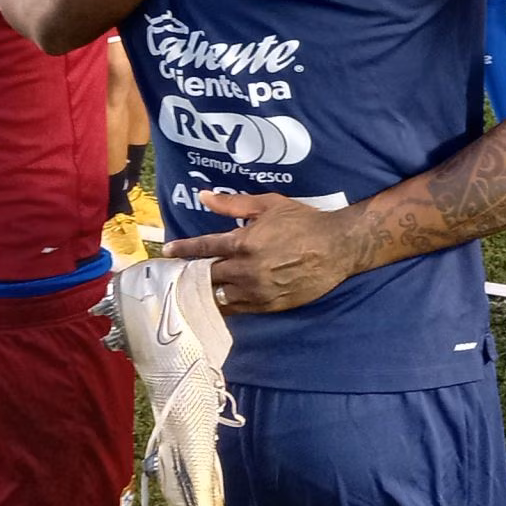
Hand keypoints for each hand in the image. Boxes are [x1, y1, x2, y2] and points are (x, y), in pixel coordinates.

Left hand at [162, 190, 366, 312]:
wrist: (338, 247)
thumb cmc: (304, 221)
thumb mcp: (270, 205)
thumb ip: (234, 204)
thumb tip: (204, 196)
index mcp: (243, 242)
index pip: (203, 248)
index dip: (182, 249)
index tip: (167, 250)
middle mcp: (246, 270)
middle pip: (206, 276)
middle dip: (191, 274)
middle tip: (178, 274)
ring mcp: (257, 291)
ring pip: (220, 297)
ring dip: (207, 292)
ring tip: (195, 291)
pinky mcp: (270, 305)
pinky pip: (239, 309)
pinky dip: (227, 304)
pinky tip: (220, 301)